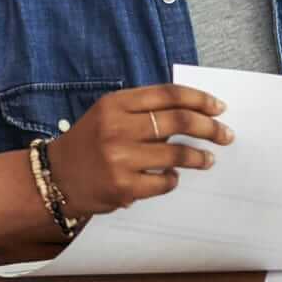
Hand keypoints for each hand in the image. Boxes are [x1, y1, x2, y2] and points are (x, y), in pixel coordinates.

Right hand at [47, 84, 231, 215]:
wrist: (55, 178)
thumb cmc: (89, 143)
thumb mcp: (108, 114)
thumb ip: (143, 110)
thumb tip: (191, 111)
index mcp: (116, 103)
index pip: (169, 95)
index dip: (199, 99)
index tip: (219, 107)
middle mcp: (117, 127)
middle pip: (179, 121)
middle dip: (209, 128)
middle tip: (225, 135)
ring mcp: (119, 158)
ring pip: (176, 153)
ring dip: (199, 157)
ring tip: (208, 159)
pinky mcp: (123, 187)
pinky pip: (164, 182)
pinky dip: (173, 179)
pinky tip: (173, 178)